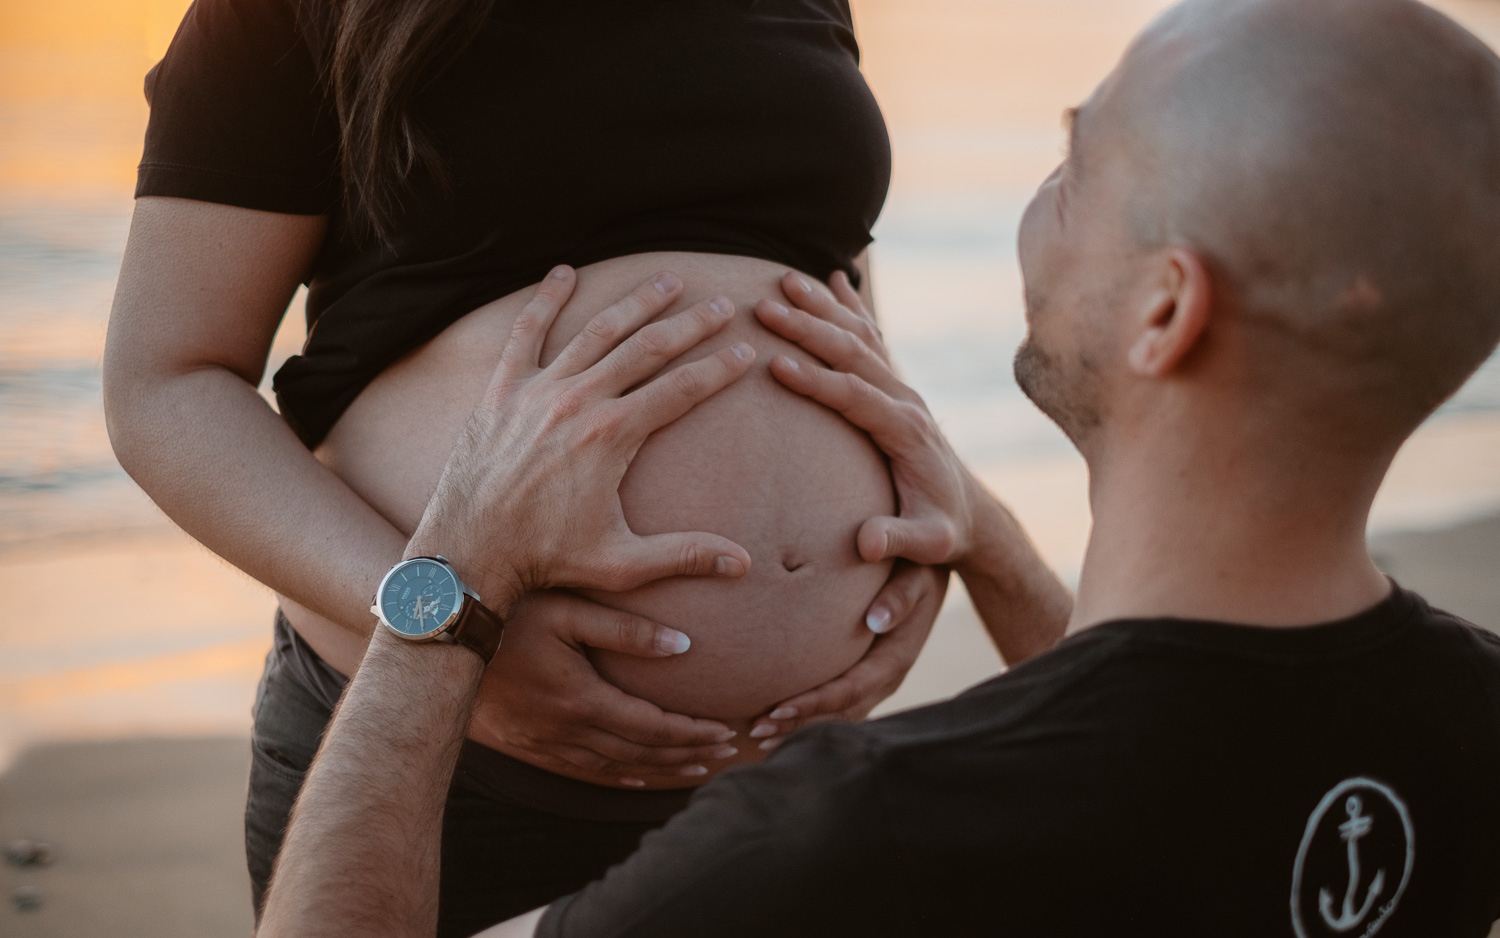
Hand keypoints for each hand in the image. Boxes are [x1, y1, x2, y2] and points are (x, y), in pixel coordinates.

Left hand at [409, 266, 756, 609]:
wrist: (469, 554)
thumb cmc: (547, 560)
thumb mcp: (622, 564)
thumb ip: (685, 555)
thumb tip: (743, 564)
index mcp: (612, 435)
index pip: (681, 388)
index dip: (719, 368)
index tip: (745, 351)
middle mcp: (578, 401)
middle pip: (647, 347)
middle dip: (691, 323)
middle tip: (722, 305)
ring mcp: (538, 390)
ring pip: (597, 331)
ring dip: (636, 302)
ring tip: (666, 281)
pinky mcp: (502, 390)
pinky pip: (526, 332)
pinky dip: (546, 299)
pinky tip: (565, 272)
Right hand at [469, 591, 740, 786]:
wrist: (438, 638)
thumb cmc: (507, 609)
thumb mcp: (569, 608)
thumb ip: (627, 630)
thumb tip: (683, 646)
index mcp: (582, 699)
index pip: (652, 726)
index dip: (693, 733)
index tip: (727, 732)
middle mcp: (566, 731)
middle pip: (641, 753)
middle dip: (687, 755)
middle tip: (728, 753)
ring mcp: (543, 742)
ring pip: (614, 768)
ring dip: (659, 770)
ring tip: (696, 769)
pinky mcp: (526, 744)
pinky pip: (581, 770)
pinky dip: (617, 776)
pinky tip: (635, 777)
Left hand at [747, 562, 948, 744]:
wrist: (934, 563)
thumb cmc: (918, 564)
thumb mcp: (915, 574)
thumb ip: (899, 594)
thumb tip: (875, 620)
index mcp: (896, 658)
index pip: (850, 690)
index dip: (814, 703)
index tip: (777, 708)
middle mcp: (887, 678)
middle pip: (840, 713)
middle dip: (799, 724)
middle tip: (755, 731)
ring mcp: (876, 681)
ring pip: (836, 715)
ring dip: (798, 726)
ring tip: (756, 734)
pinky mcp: (865, 675)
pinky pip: (836, 703)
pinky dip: (806, 714)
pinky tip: (773, 717)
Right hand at [754, 270, 981, 569]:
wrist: (968, 512)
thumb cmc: (942, 529)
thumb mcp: (928, 542)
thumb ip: (899, 540)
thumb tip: (866, 545)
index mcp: (907, 431)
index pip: (855, 397)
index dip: (816, 381)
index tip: (776, 365)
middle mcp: (905, 399)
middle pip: (854, 353)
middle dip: (808, 329)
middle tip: (764, 308)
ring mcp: (901, 388)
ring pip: (860, 336)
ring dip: (822, 307)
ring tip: (783, 279)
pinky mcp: (895, 386)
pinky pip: (870, 337)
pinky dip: (849, 306)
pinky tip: (832, 279)